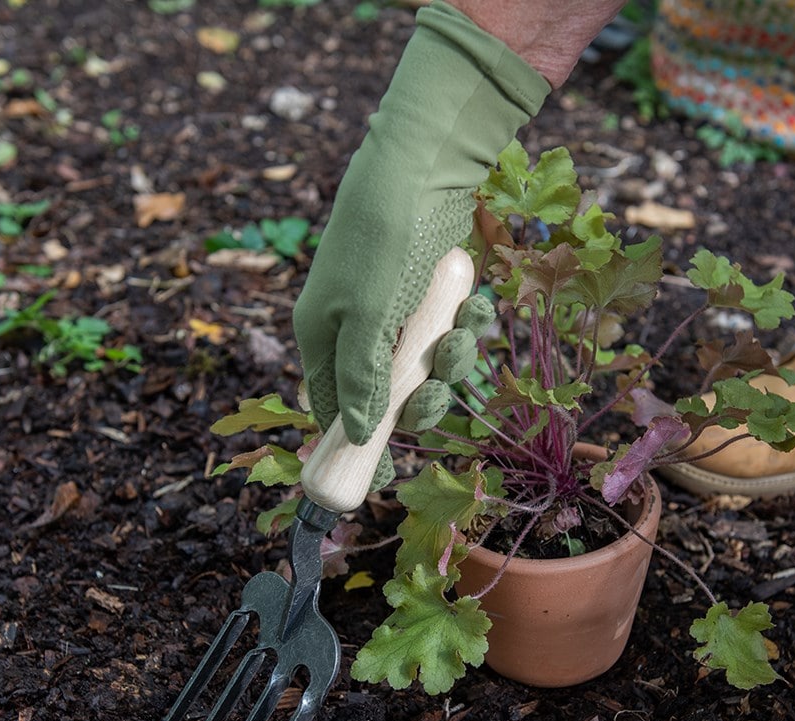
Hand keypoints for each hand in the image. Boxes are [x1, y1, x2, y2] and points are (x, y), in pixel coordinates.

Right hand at [293, 1, 548, 449]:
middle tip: (439, 394)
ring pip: (426, 369)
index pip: (332, 409)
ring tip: (460, 336)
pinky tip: (472, 306)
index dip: (357, 445)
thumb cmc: (382, 243)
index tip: (384, 481)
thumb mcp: (366, 319)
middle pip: (388, 398)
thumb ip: (360, 381)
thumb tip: (354, 434)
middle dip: (420, 401)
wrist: (422, 166)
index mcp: (323, 336)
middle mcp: (356, 328)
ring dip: (451, 362)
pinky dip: (464, 328)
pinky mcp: (429, 296)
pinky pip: (448, 334)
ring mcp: (395, 313)